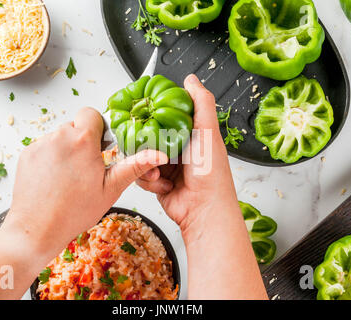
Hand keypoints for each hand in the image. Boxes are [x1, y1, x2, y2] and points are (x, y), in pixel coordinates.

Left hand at [1, 107, 167, 258]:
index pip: (92, 113)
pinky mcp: (26, 154)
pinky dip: (51, 158)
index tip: (99, 146)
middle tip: (86, 167)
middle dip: (83, 141)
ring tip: (69, 177)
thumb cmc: (73, 212)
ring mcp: (39, 145)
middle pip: (76, 126)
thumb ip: (135, 166)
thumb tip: (158, 155)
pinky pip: (44, 147)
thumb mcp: (111, 189)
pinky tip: (55, 179)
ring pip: (60, 136)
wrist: (36, 230)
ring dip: (67, 149)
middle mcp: (59, 137)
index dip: (98, 128)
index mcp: (82, 142)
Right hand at [137, 75, 266, 298]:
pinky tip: (162, 184)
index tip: (145, 113)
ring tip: (160, 172)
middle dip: (146, 143)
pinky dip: (149, 180)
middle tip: (149, 146)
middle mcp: (178, 148)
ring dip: (147, 164)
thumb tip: (191, 79)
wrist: (203, 210)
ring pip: (141, 155)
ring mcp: (166, 166)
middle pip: (149, 135)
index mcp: (191, 134)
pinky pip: (141, 174)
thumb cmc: (210, 173)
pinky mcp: (157, 182)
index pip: (166, 116)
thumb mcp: (207, 131)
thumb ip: (200, 102)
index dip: (154, 113)